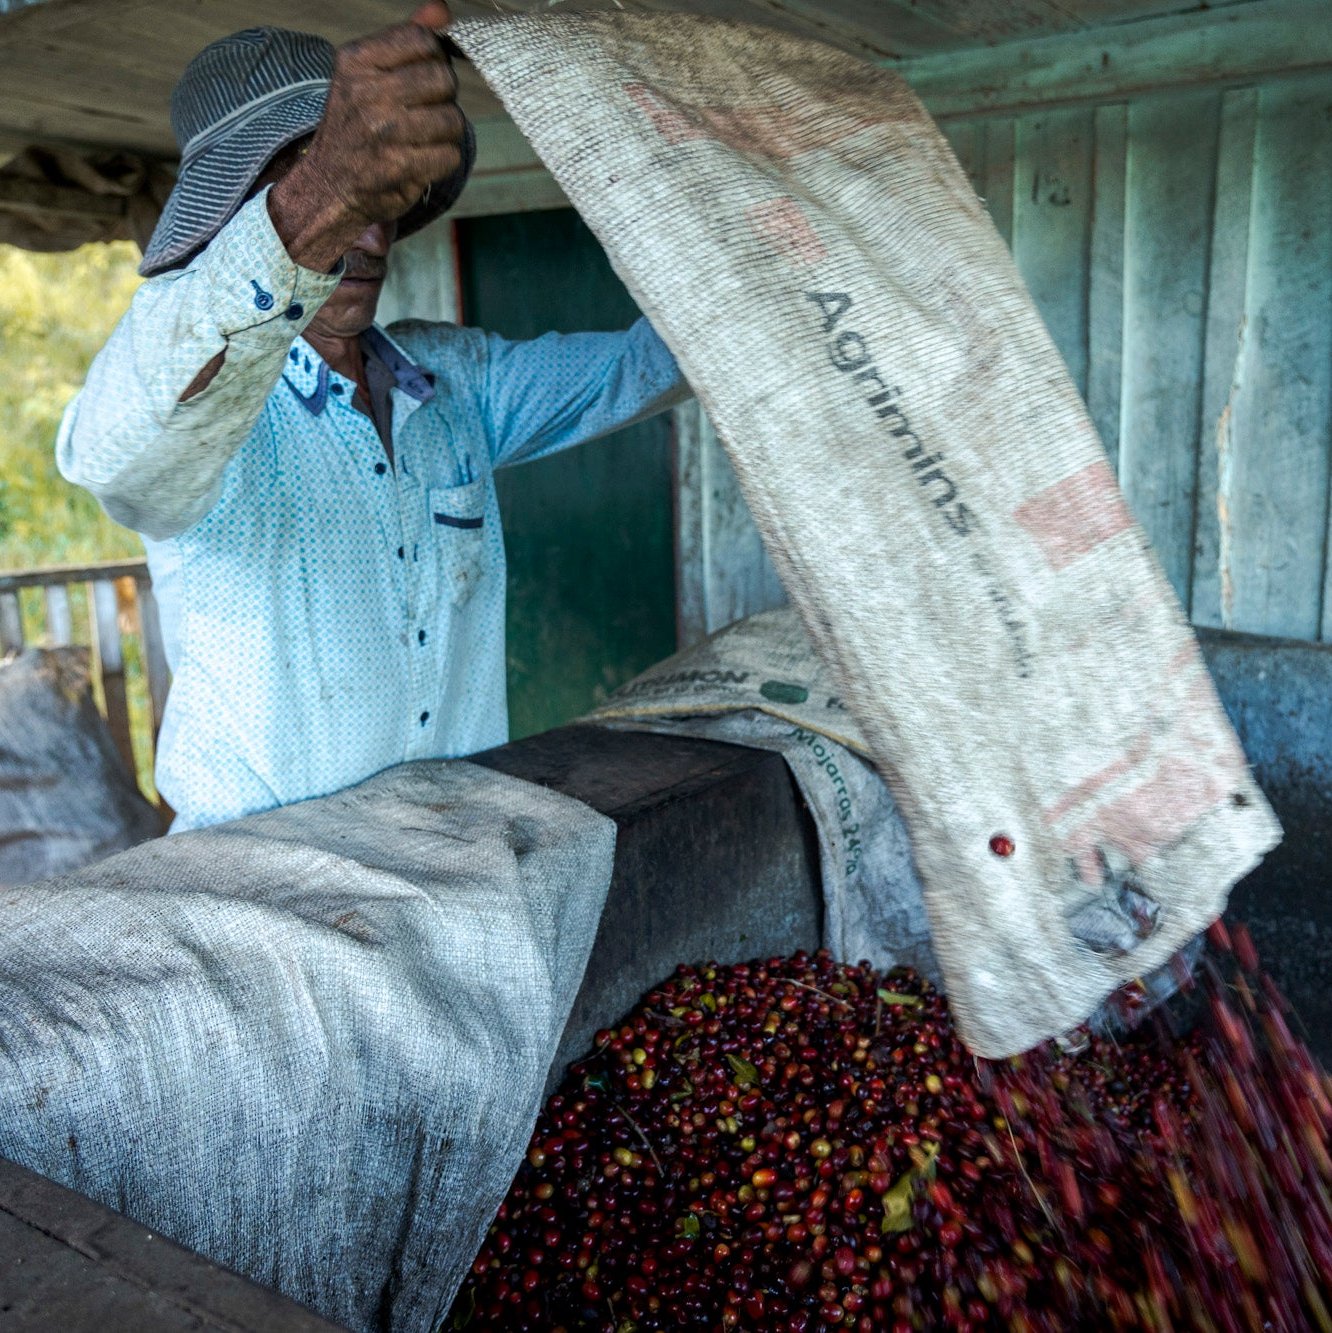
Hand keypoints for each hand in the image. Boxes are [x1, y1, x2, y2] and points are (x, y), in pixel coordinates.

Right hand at [269, 4, 464, 271]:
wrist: (328, 186)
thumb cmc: (356, 127)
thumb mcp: (368, 74)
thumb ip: (406, 39)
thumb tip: (442, 8)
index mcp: (357, 61)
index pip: (423, 40)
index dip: (434, 61)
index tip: (421, 81)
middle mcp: (367, 93)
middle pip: (443, 80)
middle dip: (443, 99)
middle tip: (424, 114)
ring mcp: (383, 131)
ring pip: (452, 120)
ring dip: (445, 135)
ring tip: (422, 140)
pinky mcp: (398, 167)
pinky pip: (450, 155)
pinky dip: (442, 162)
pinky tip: (421, 162)